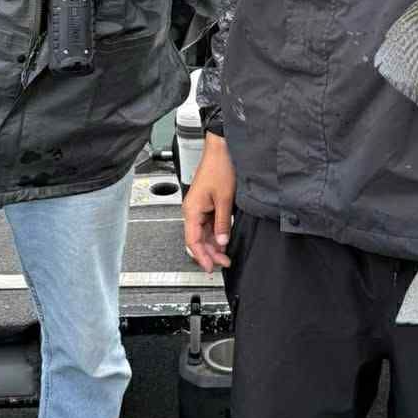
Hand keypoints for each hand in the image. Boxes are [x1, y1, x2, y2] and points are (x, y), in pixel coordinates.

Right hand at [182, 134, 234, 271]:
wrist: (221, 150)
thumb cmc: (219, 168)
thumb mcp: (225, 199)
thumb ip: (223, 223)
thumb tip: (222, 242)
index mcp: (192, 210)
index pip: (192, 241)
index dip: (201, 256)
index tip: (210, 267)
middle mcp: (192, 210)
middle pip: (197, 239)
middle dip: (210, 253)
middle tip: (223, 263)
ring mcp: (199, 207)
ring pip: (203, 233)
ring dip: (213, 245)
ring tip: (225, 255)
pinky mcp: (206, 204)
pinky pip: (208, 224)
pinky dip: (215, 234)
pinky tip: (224, 240)